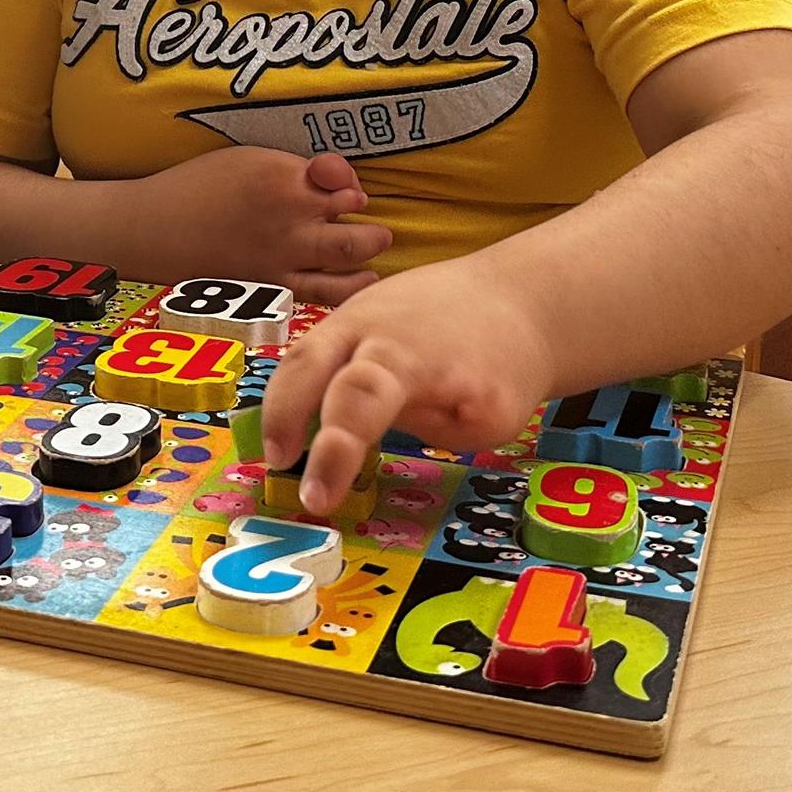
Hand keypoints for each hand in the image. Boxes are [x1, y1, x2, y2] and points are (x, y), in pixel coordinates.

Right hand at [131, 148, 390, 303]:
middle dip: (373, 229)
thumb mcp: (246, 158)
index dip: (347, 183)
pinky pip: (323, 291)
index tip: (340, 188)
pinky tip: (359, 283)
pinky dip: (348, 288)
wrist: (154, 228)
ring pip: (349, 258)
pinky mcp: (272, 284)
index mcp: (282, 177)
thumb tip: (333, 186)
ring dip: (368, 256)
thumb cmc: (196, 187)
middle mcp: (290, 217)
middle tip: (378, 232)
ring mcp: (283, 255)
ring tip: (372, 254)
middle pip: (355, 222)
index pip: (341, 177)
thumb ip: (293, 169)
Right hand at [260, 258, 554, 515]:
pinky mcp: (349, 313)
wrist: (515, 293)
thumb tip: (369, 428)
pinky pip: (313, 350)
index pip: (360, 398)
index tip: (316, 497)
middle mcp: (373, 325)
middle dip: (284, 415)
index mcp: (413, 357)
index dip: (334, 450)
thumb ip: (423, 425)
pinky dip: (296, 386)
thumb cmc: (503, 365)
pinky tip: (293, 422)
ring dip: (280, 404)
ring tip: (278, 451)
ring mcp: (355, 312)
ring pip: (300, 354)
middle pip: (309, 363)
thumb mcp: (484, 418)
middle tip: (276, 464)